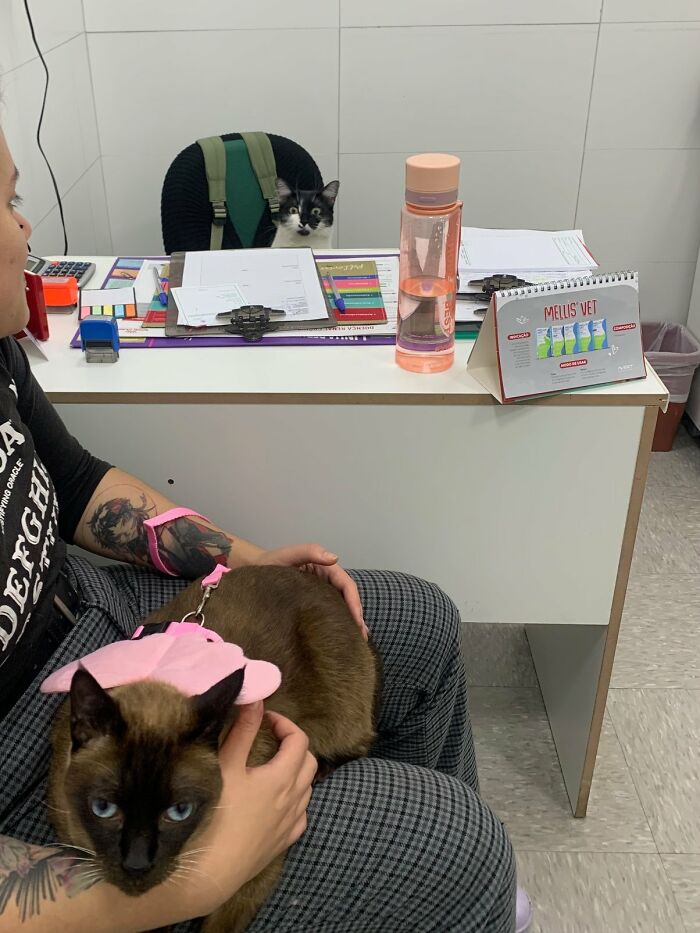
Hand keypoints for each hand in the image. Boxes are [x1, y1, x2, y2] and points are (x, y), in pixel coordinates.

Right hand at [145, 702, 316, 922]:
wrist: (211, 871)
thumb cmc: (216, 813)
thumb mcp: (226, 765)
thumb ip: (243, 730)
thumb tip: (256, 699)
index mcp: (282, 777)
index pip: (299, 740)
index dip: (285, 724)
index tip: (265, 719)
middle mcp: (294, 800)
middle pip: (309, 763)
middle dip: (293, 745)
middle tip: (270, 739)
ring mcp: (290, 824)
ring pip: (307, 790)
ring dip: (296, 772)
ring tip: (271, 766)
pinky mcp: (282, 844)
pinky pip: (301, 816)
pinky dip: (295, 801)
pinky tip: (278, 802)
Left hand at [253, 544, 367, 638]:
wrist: (250, 575)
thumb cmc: (266, 564)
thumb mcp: (285, 556)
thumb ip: (308, 552)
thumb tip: (335, 558)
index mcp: (323, 566)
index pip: (345, 585)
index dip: (354, 603)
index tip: (357, 622)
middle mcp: (324, 579)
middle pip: (347, 597)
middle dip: (356, 616)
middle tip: (360, 638)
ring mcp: (319, 591)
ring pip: (340, 606)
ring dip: (349, 622)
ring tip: (356, 642)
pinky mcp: (311, 603)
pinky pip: (329, 612)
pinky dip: (338, 623)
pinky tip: (341, 636)